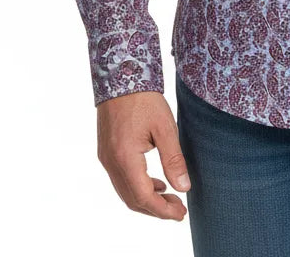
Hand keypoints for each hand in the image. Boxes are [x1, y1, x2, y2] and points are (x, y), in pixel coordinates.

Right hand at [96, 90, 191, 220]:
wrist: (121, 75)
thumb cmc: (144, 98)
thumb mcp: (165, 127)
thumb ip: (173, 159)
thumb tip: (183, 188)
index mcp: (124, 157)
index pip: (143, 197)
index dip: (162, 210)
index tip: (181, 213)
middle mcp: (111, 162)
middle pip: (132, 199)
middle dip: (156, 209)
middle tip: (178, 210)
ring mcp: (106, 158)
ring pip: (125, 191)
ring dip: (146, 200)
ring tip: (170, 198)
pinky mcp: (106, 151)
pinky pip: (120, 179)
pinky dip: (137, 187)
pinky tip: (155, 183)